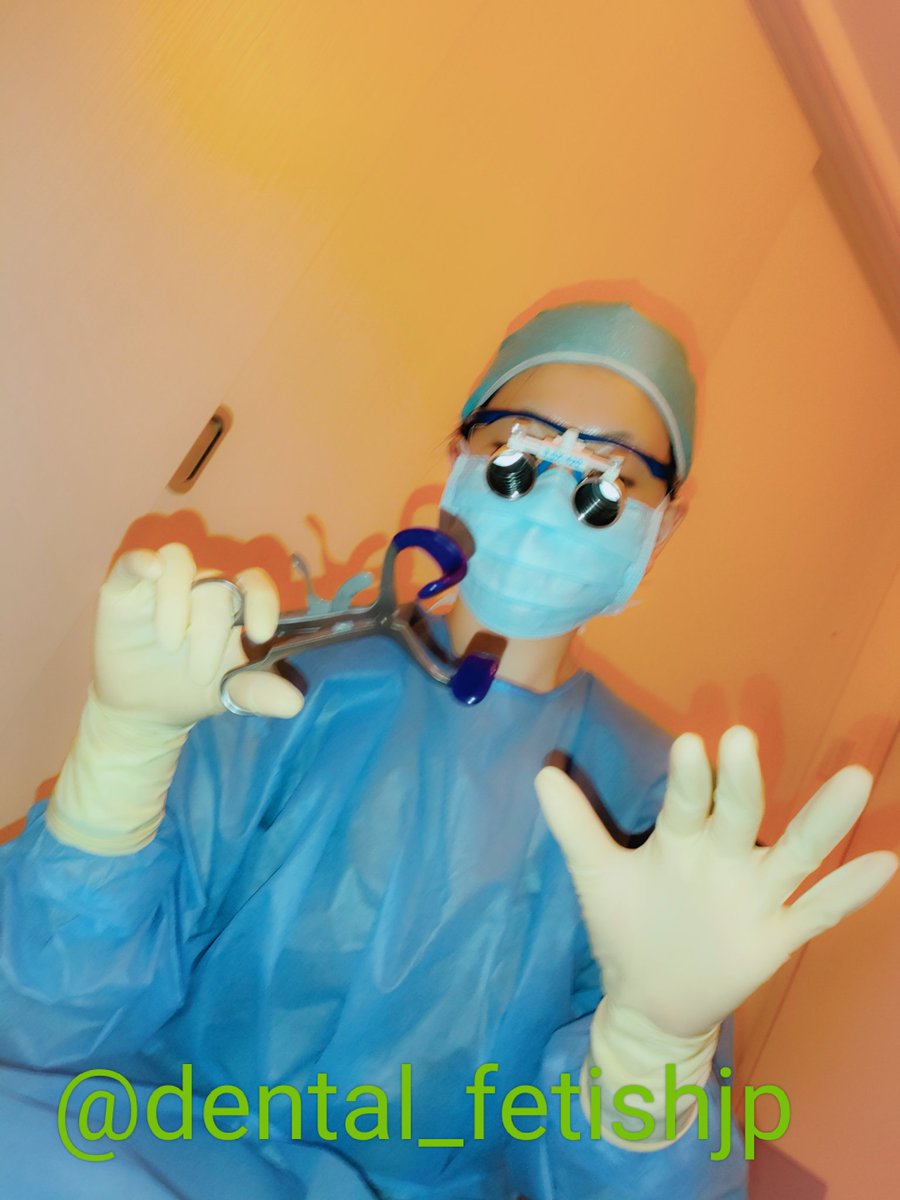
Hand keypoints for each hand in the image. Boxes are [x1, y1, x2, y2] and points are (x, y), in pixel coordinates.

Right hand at [93, 542, 303, 729]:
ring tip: (170, 644)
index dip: (262, 601)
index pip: (255, 585)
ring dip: (176, 600)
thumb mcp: (228, 694)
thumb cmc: (194, 691)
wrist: (144, 711)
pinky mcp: (125, 588)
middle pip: (215, 586)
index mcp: (234, 607)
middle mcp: (202, 587)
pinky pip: (133, 562)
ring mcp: (163, 584)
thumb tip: (294, 704)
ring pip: (178, 562)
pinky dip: (141, 561)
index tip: (261, 633)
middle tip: (201, 675)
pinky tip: (150, 571)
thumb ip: (258, 691)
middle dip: (210, 631)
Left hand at [536, 726, 897, 1038]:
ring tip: (853, 780)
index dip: (690, 777)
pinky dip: (850, 892)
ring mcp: (755, 895)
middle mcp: (725, 857)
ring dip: (822, 821)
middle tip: (741, 740)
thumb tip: (541, 769)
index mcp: (682, 839)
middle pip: (740, 815)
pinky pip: (818, 912)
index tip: (691, 742)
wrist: (650, 998)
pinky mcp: (776, 935)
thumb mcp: (597, 874)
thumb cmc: (626, 924)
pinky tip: (884, 862)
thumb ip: (574, 824)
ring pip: (795, 854)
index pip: (687, 802)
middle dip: (742, 783)